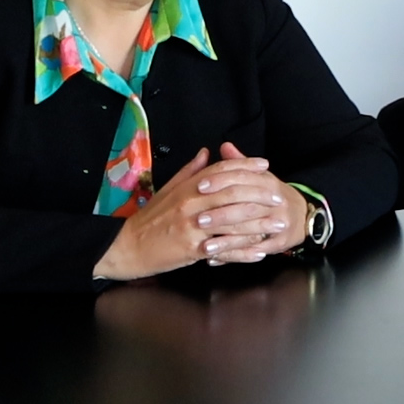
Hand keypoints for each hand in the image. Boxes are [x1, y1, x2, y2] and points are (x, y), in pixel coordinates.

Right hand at [91, 144, 297, 280]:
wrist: (125, 246)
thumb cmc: (149, 219)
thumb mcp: (167, 190)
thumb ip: (190, 172)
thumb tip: (207, 152)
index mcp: (187, 188)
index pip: (221, 172)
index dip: (245, 166)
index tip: (265, 166)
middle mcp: (192, 205)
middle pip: (233, 194)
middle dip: (260, 195)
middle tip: (278, 197)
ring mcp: (193, 228)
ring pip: (233, 222)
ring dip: (259, 224)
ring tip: (277, 224)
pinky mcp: (192, 250)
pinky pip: (224, 250)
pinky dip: (243, 251)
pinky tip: (259, 252)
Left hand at [202, 142, 311, 262]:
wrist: (302, 216)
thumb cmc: (274, 197)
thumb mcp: (260, 178)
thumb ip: (240, 164)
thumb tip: (224, 146)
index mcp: (268, 183)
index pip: (244, 178)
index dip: (221, 181)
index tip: (200, 186)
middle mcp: (276, 202)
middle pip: (247, 206)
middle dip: (221, 213)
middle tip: (198, 220)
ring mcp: (279, 223)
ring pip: (251, 231)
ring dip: (226, 240)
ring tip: (204, 246)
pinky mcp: (279, 242)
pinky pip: (254, 251)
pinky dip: (233, 256)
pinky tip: (214, 260)